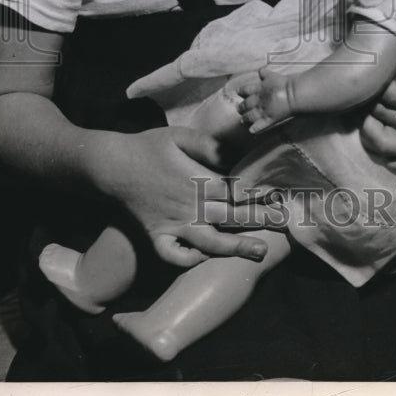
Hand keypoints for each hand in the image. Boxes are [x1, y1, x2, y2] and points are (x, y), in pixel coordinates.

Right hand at [90, 125, 278, 267]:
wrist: (110, 166)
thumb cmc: (147, 146)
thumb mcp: (179, 135)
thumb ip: (209, 144)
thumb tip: (235, 153)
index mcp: (198, 179)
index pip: (237, 190)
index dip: (260, 193)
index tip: (280, 195)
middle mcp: (189, 205)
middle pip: (232, 216)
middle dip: (261, 220)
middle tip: (285, 223)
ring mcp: (173, 224)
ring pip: (210, 242)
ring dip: (236, 247)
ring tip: (260, 251)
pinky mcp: (157, 236)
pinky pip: (175, 255)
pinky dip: (190, 260)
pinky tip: (205, 257)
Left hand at [237, 68, 294, 133]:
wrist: (294, 93)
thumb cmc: (285, 83)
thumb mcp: (273, 75)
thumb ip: (265, 74)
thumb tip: (260, 71)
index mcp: (258, 88)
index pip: (245, 90)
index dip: (240, 91)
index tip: (238, 92)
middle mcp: (258, 100)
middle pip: (246, 104)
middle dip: (241, 107)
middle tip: (239, 109)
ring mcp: (263, 110)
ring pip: (250, 116)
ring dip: (245, 118)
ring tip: (243, 121)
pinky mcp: (270, 119)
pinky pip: (260, 125)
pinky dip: (255, 129)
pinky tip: (251, 131)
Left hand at [360, 8, 395, 166]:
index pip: (391, 95)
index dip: (379, 84)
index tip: (378, 73)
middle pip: (382, 114)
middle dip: (371, 100)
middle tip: (368, 86)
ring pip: (380, 142)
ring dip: (369, 127)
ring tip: (369, 110)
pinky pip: (392, 160)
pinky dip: (380, 148)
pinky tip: (380, 130)